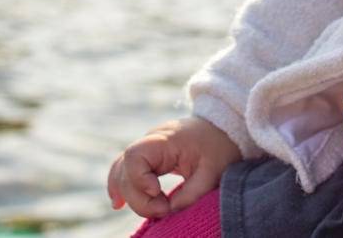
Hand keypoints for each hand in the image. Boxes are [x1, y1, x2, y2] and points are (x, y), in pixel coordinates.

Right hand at [107, 115, 241, 218]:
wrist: (225, 130)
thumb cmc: (220, 149)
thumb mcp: (213, 173)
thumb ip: (191, 194)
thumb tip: (168, 211)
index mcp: (167, 139)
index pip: (135, 155)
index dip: (139, 179)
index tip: (159, 194)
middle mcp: (151, 141)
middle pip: (126, 169)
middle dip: (139, 197)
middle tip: (165, 210)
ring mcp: (148, 148)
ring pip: (122, 171)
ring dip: (129, 195)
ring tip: (151, 212)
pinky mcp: (149, 157)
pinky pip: (126, 170)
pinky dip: (121, 186)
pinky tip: (118, 203)